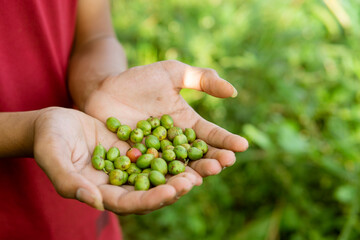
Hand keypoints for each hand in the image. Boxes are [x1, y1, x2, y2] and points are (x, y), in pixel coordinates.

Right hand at [33, 107, 200, 214]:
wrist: (56, 122)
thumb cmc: (49, 140)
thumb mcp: (54, 158)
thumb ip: (69, 181)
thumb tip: (94, 202)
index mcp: (102, 192)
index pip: (130, 203)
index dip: (150, 200)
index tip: (170, 192)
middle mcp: (120, 183)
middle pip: (150, 191)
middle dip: (173, 187)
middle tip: (194, 180)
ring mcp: (129, 165)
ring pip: (159, 172)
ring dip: (180, 170)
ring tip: (201, 165)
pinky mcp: (134, 148)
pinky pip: (157, 150)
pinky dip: (173, 149)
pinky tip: (190, 142)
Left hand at [84, 60, 248, 177]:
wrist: (105, 88)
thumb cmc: (139, 79)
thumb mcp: (172, 72)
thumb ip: (202, 78)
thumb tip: (233, 91)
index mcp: (187, 124)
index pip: (211, 134)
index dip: (226, 140)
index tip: (242, 145)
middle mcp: (175, 143)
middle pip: (197, 155)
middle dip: (212, 160)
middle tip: (224, 163)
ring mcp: (157, 155)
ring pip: (177, 168)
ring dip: (190, 174)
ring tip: (201, 177)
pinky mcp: (137, 163)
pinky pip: (150, 172)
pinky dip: (161, 179)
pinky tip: (170, 184)